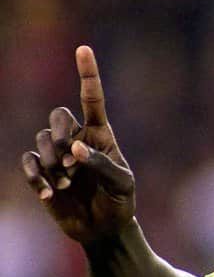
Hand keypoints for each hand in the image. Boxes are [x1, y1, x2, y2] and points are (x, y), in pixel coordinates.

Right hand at [20, 46, 135, 243]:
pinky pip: (29, 162)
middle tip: (71, 161)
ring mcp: (57, 155)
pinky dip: (36, 176)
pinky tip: (50, 194)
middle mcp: (76, 139)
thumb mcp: (122, 183)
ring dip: (53, 163)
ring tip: (68, 185)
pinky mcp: (42, 173)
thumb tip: (76, 150)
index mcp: (101, 134)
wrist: (104, 228)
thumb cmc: (120, 200)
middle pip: (58, 116)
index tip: (83, 49)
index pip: (92, 98)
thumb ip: (102, 164)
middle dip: (61, 134)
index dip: (87, 73)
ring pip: (42, 140)